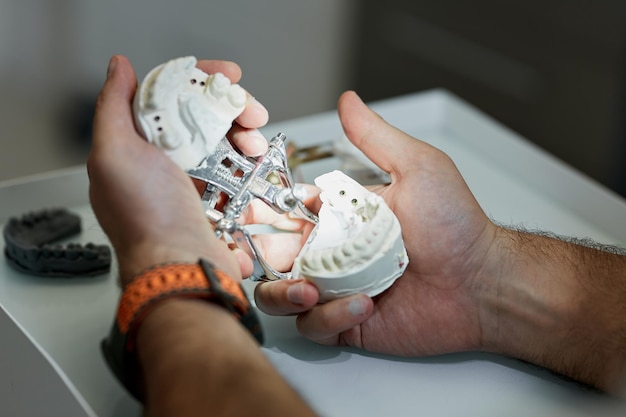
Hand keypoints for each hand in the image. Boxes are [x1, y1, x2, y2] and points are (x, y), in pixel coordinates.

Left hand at [88, 55, 268, 283]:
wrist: (179, 266)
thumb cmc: (144, 218)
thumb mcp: (115, 155)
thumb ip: (112, 106)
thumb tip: (119, 67)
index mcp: (138, 146)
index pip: (170, 97)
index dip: (200, 81)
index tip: (228, 76)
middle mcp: (163, 163)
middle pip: (204, 118)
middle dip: (233, 110)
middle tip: (253, 113)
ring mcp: (192, 184)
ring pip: (225, 144)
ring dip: (247, 138)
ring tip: (257, 148)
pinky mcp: (216, 203)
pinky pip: (238, 175)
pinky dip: (252, 167)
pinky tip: (258, 166)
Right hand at [253, 91, 498, 355]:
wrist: (482, 283)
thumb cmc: (455, 226)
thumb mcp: (417, 168)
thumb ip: (376, 137)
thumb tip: (349, 101)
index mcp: (338, 216)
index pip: (283, 210)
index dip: (261, 209)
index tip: (252, 209)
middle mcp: (330, 252)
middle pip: (270, 254)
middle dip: (255, 255)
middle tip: (269, 255)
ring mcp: (335, 289)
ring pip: (278, 294)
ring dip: (283, 293)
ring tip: (309, 290)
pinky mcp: (345, 322)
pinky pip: (313, 325)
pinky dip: (329, 317)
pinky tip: (364, 305)